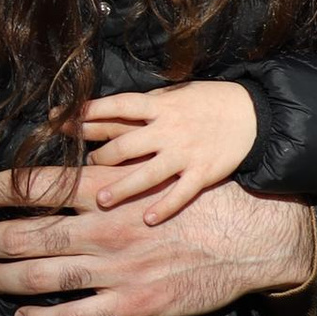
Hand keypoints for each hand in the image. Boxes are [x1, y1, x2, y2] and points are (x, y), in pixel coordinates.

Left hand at [0, 166, 316, 315]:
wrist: (254, 236)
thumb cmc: (204, 197)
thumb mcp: (152, 168)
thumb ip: (108, 169)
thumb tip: (69, 157)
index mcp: (106, 189)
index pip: (32, 186)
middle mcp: (102, 228)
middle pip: (22, 234)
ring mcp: (114, 269)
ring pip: (38, 277)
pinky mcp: (132, 303)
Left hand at [77, 79, 259, 224]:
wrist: (253, 115)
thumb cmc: (207, 103)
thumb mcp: (174, 96)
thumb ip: (143, 107)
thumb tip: (104, 114)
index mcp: (158, 106)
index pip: (117, 107)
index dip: (88, 113)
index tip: (62, 122)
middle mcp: (168, 129)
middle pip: (125, 145)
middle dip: (100, 158)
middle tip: (82, 172)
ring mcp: (185, 153)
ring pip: (147, 173)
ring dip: (123, 188)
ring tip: (102, 200)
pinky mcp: (203, 173)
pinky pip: (180, 193)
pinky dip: (164, 207)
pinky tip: (147, 219)